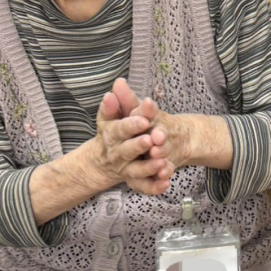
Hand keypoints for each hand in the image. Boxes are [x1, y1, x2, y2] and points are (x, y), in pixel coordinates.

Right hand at [94, 78, 173, 194]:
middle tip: (151, 139)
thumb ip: (122, 100)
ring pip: (137, 170)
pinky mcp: (136, 181)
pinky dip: (155, 187)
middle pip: (127, 150)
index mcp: (112, 134)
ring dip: (149, 168)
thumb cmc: (115, 130)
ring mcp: (126, 169)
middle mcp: (117, 153)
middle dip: (139, 144)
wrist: (104, 160)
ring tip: (162, 162)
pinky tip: (166, 183)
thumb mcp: (117, 113)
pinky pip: (145, 186)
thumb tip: (119, 83)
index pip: (120, 128)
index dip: (132, 124)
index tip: (144, 119)